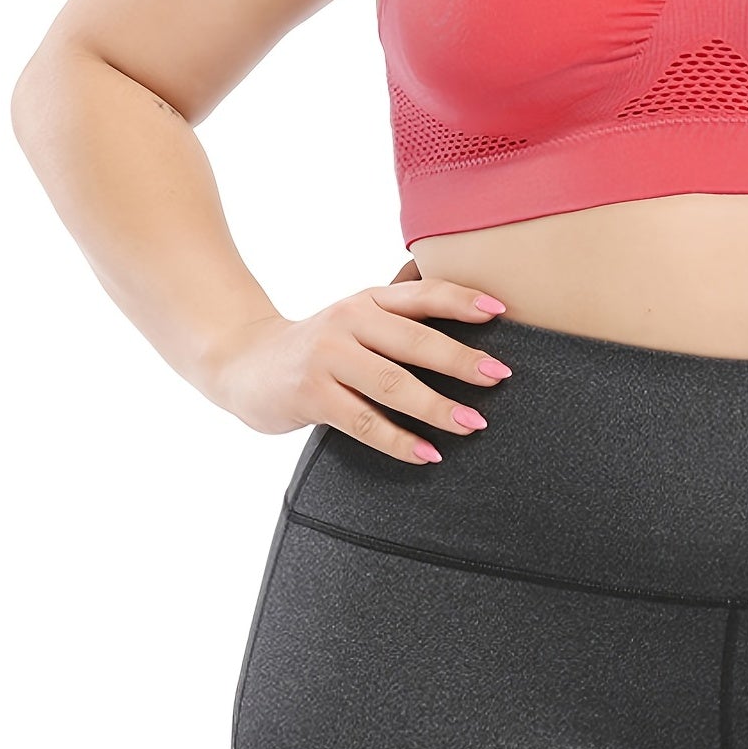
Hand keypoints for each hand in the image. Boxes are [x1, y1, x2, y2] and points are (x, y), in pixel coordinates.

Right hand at [204, 255, 511, 464]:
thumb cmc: (320, 342)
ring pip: (392, 384)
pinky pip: (365, 422)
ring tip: (473, 424)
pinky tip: (428, 454)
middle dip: (462, 359)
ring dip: (437, 406)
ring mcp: (329, 357)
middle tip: (501, 376)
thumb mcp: (356, 315)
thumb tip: (473, 302)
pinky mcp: (312, 395)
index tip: (502, 313)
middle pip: (415, 340)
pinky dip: (399, 441)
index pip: (423, 294)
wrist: (244, 361)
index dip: (463, 300)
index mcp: (369, 299)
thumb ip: (401, 310)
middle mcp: (350, 321)